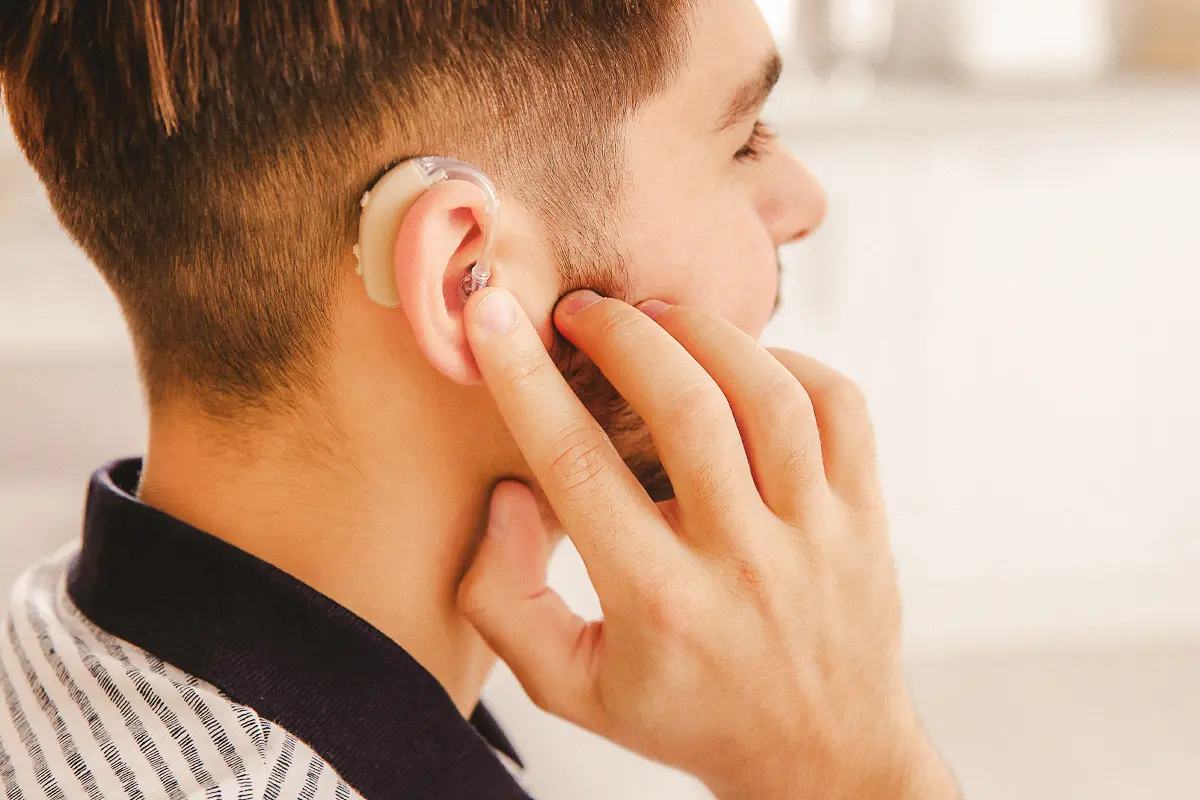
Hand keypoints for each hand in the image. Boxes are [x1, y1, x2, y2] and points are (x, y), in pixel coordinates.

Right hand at [458, 288, 957, 799]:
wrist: (821, 759)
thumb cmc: (685, 715)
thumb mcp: (569, 686)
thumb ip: (506, 600)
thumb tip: (510, 494)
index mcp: (658, 605)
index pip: (576, 467)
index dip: (522, 379)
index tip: (489, 314)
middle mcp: (743, 564)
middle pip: (685, 411)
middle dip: (621, 335)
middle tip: (583, 310)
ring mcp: (815, 536)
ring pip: (769, 396)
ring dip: (705, 334)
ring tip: (657, 316)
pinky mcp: (866, 518)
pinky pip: (840, 407)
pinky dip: (789, 363)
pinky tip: (744, 365)